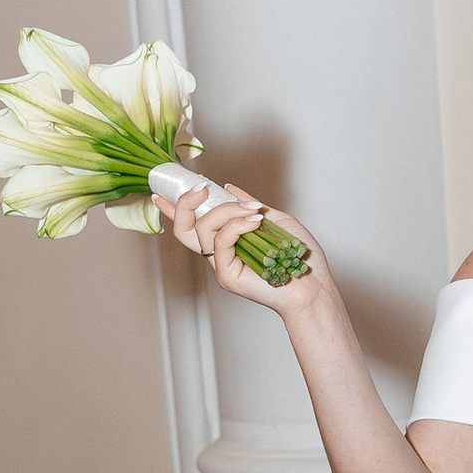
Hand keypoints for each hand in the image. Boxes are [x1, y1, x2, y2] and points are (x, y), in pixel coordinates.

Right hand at [168, 181, 323, 312]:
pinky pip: (221, 242)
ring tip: (254, 212)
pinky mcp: (227, 276)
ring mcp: (221, 266)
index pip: (192, 226)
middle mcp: (219, 255)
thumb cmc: (299, 257)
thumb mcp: (274, 220)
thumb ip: (250, 206)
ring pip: (204, 229)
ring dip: (228, 212)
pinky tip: (256, 222)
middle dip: (185, 204)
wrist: (313, 284)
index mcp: (227, 242)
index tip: (159, 194)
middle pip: (184, 229)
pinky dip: (237, 226)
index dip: (173, 211)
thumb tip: (230, 188)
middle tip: (202, 188)